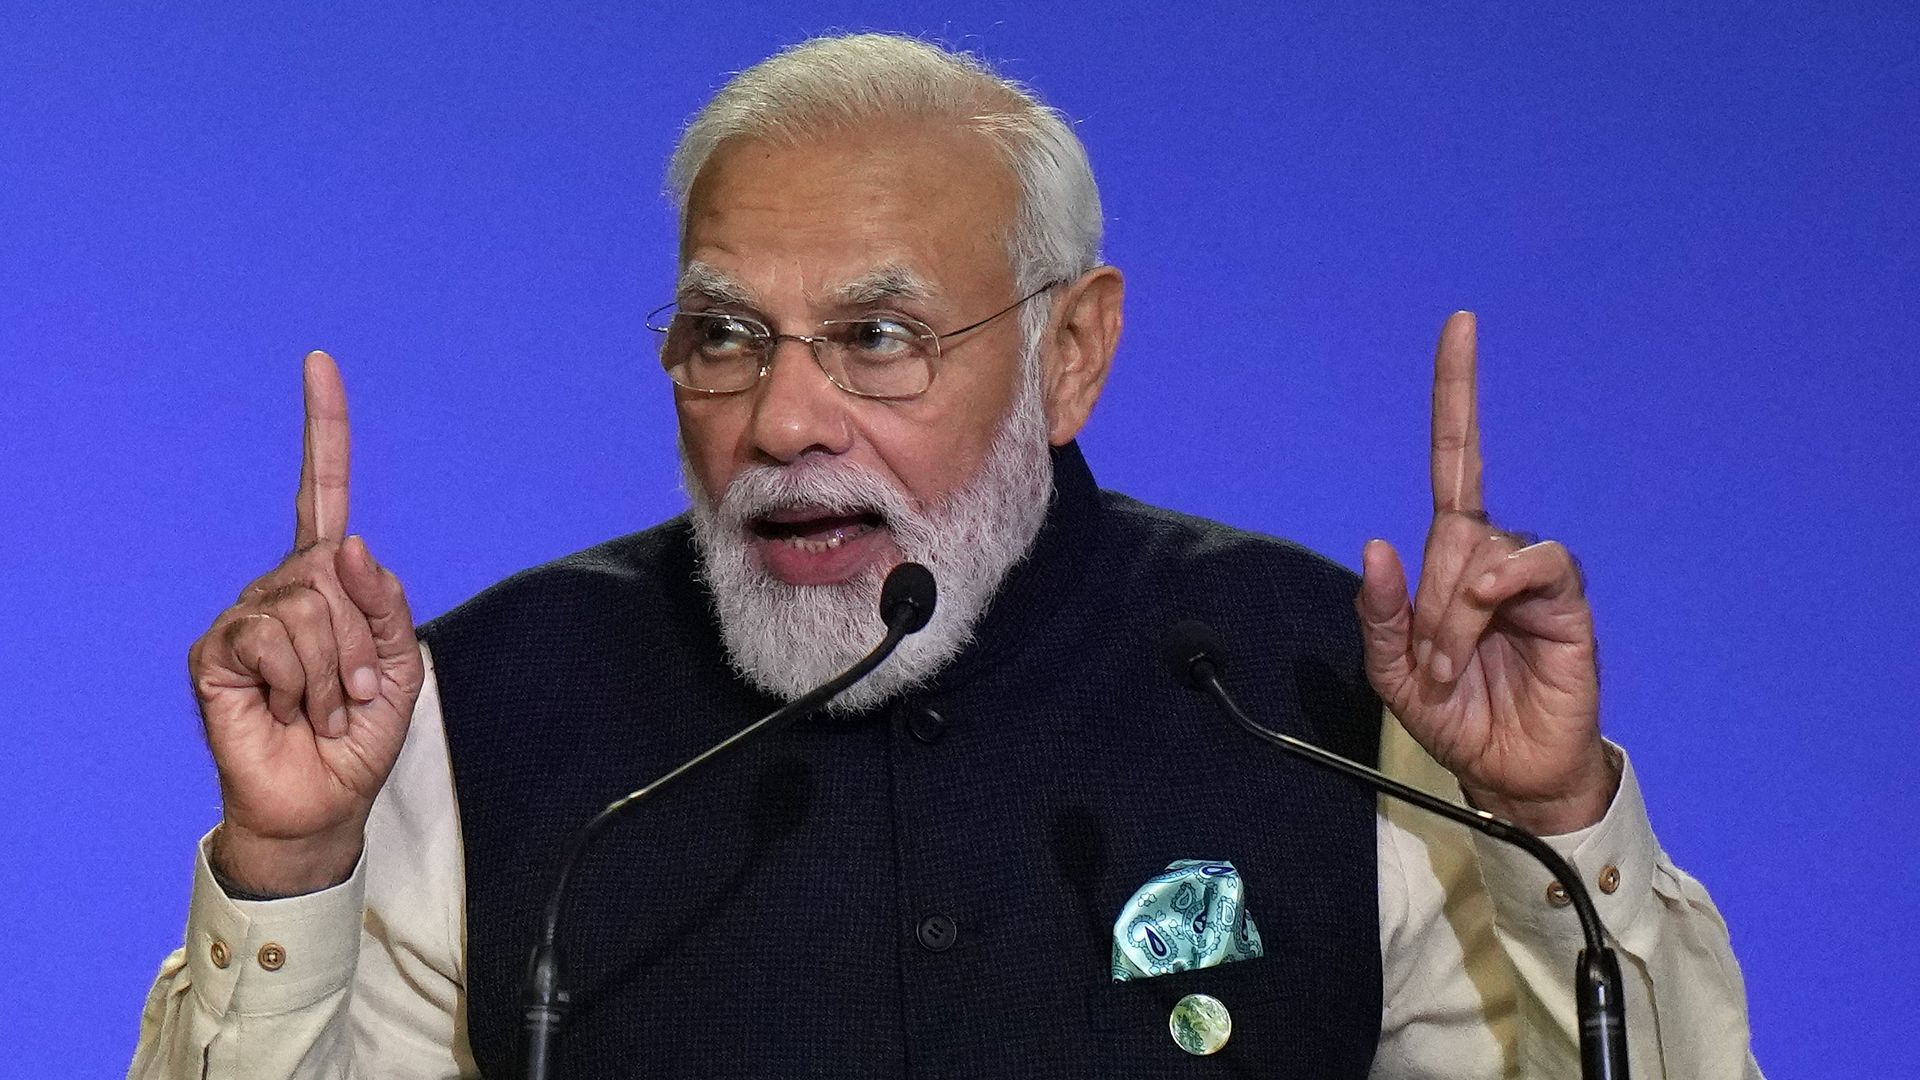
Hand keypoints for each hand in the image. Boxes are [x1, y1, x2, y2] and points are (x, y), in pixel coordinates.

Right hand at [187, 351, 423, 894]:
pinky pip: (271, 636)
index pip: (321, 491)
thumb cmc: (361, 734)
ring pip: (308, 606)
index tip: (319, 363)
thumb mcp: (402, 666)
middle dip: (363, 641)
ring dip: (336, 670)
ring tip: (324, 708)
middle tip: (356, 693)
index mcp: (328, 582)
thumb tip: (350, 543)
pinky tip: (290, 709)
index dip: (324, 429)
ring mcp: (244, 616)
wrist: (322, 801)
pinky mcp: (216, 652)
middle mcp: (281, 587)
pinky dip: (300, 681)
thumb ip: (386, 602)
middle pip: (335, 569)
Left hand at [1356, 313, 1617, 834]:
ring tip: (1455, 668)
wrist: (1507, 772)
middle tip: (1432, 668)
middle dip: (1429, 609)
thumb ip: (1378, 613)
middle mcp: (1491, 554)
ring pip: (1480, 554)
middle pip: (1448, 533)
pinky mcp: (1566, 602)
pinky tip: (1491, 617)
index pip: (1455, 460)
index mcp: (1449, 559)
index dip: (1457, 394)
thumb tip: (1378, 543)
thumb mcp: (1391, 671)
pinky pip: (1534, 564)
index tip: (1461, 325)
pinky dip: (1500, 587)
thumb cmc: (1454, 714)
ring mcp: (1530, 576)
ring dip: (1455, 616)